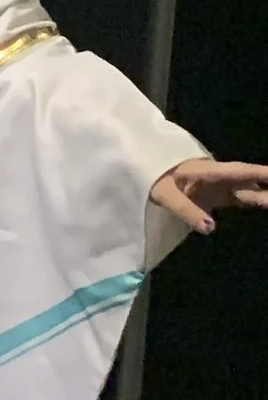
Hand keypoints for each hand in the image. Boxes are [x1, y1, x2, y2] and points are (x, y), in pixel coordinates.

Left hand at [149, 158, 267, 232]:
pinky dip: (252, 202)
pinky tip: (263, 205)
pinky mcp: (215, 195)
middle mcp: (218, 177)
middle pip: (249, 181)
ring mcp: (218, 185)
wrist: (144, 172)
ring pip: (246, 190)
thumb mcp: (165, 195)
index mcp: (208, 171)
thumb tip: (211, 228)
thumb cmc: (153, 179)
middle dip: (267, 186)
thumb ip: (187, 211)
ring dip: (263, 196)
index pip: (241, 171)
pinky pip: (238, 198)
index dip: (262, 173)